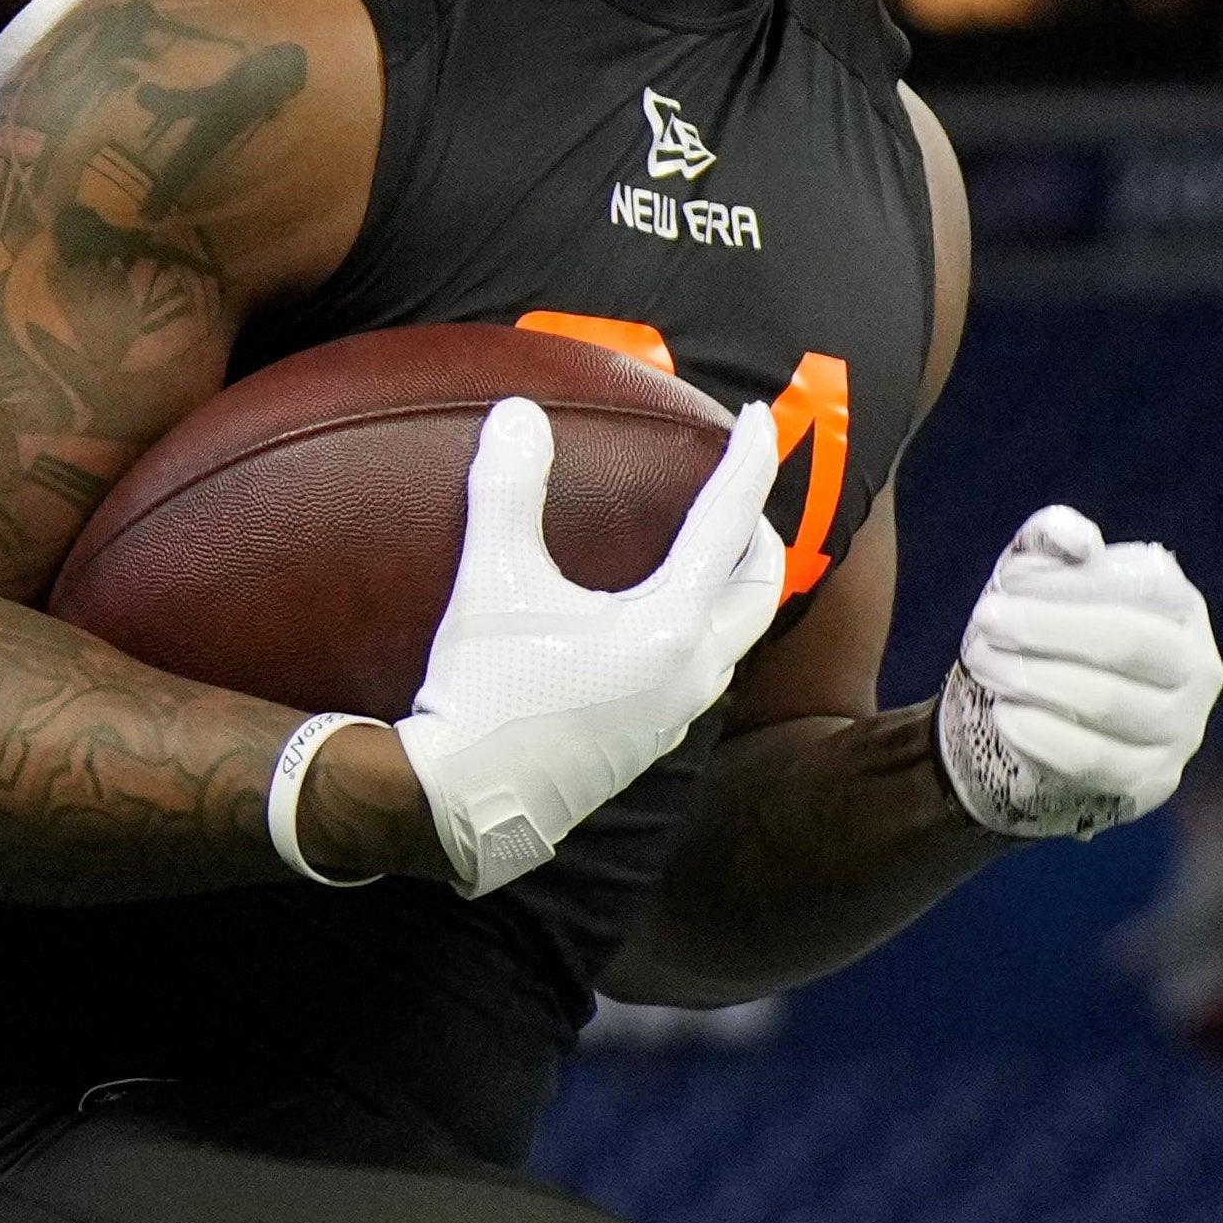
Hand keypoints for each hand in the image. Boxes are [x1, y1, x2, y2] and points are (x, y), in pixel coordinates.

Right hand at [391, 395, 783, 895]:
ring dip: (735, 589)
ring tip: (713, 554)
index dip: (746, 464)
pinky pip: (701, 674)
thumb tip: (519, 414)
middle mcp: (689, 674)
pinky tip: (663, 626)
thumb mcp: (492, 583)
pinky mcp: (648, 745)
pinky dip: (703, 632)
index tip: (756, 421)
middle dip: (759, 533)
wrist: (462, 808)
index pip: (728, 526)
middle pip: (759, 589)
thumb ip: (508, 491)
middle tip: (742, 491)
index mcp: (668, 629)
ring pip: (735, 639)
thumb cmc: (482, 696)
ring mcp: (673, 716)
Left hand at [937, 507, 1219, 840]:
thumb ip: (1053, 538)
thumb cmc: (1049, 634)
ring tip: (982, 662)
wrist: (1046, 721)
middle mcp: (1198, 668)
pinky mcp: (1151, 781)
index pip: (1139, 587)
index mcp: (1182, 608)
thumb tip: (1076, 539)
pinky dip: (1042, 735)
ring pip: (1109, 703)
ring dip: (1034, 679)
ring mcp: (1182, 730)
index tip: (1006, 584)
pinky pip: (1094, 761)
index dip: (1069, 585)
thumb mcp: (1044, 575)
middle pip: (1128, 643)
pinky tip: (1003, 713)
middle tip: (983, 620)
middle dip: (1046, 630)